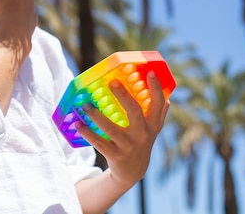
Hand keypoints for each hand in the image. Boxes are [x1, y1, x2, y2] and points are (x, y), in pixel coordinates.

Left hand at [76, 72, 169, 188]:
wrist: (133, 172)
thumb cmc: (142, 142)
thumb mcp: (153, 129)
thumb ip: (159, 112)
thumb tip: (166, 93)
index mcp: (153, 124)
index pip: (158, 104)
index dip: (155, 88)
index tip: (150, 72)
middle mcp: (143, 134)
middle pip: (135, 112)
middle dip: (124, 96)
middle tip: (112, 82)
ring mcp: (129, 146)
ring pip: (111, 128)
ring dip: (96, 115)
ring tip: (84, 104)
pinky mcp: (115, 156)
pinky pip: (99, 142)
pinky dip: (87, 133)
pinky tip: (78, 124)